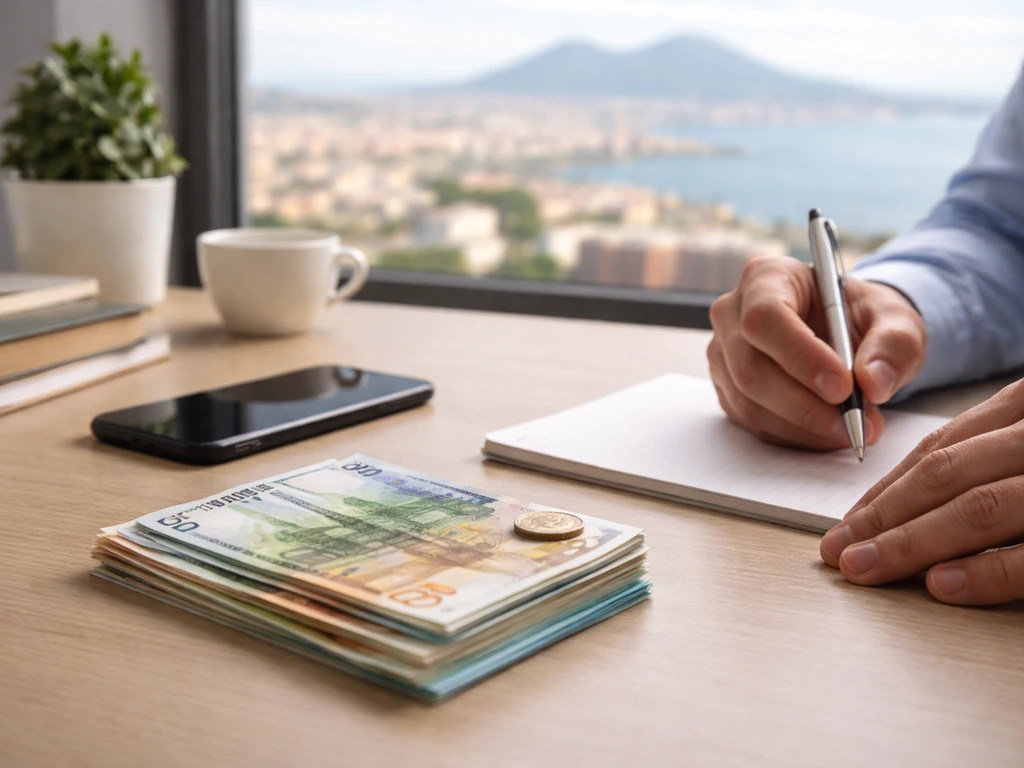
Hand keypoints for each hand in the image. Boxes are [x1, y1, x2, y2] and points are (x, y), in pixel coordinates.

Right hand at [707, 256, 925, 449]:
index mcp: (766, 278)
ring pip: (751, 404)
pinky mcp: (728, 391)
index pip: (765, 318)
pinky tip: (828, 432)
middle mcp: (732, 315)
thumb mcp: (896, 318)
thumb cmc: (863, 317)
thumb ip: (893, 344)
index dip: (800, 356)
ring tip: (853, 429)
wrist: (847, 334)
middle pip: (751, 369)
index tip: (843, 388)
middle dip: (806, 406)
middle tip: (857, 423)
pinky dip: (796, 436)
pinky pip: (754, 424)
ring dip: (805, 427)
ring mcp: (724, 356)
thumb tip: (874, 382)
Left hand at [820, 379, 1023, 604]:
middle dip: (883, 516)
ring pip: (976, 508)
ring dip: (912, 543)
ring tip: (866, 568)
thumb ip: (980, 462)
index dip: (884, 490)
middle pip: (945, 475)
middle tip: (838, 551)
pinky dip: (983, 571)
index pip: (939, 449)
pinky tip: (940, 585)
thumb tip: (900, 507)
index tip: (844, 524)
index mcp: (1023, 412)